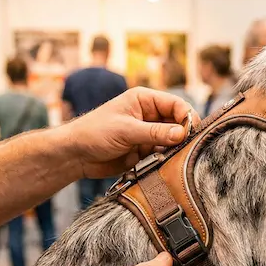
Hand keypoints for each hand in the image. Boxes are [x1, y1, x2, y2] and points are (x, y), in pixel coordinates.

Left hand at [58, 88, 198, 178]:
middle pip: (178, 123)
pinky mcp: (146, 151)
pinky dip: (165, 160)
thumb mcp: (126, 130)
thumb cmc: (95, 133)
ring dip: (174, 150)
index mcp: (145, 100)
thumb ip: (155, 132)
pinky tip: (160, 165)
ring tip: (168, 158)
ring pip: (173, 141)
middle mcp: (150, 115)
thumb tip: (182, 134)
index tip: (190, 133)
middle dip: (182, 135)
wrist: (76, 155)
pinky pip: (164, 155)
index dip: (187, 117)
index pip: (176, 104)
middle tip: (184, 148)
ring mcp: (149, 134)